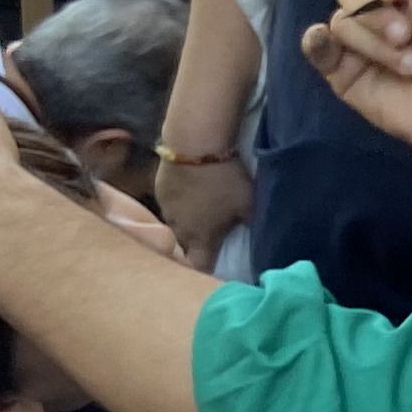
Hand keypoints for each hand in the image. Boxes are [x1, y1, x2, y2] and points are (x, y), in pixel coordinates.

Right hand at [153, 152, 251, 270]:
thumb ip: (249, 223)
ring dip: (188, 224)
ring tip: (202, 212)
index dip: (210, 266)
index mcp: (201, 239)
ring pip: (176, 226)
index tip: (220, 260)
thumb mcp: (248, 204)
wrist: (193, 144)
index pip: (201, 266)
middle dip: (198, 246)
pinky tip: (191, 193)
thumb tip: (253, 233)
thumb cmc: (225, 179)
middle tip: (214, 235)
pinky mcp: (159, 190)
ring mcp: (166, 209)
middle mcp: (179, 229)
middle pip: (186, 247)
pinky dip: (180, 205)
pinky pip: (170, 206)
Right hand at [299, 0, 411, 166]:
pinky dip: (318, 42)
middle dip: (378, 11)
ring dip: (376, 42)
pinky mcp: (340, 70)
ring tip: (409, 64)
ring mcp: (355, 38)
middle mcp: (372, 5)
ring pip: (342, 20)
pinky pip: (317, 46)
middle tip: (408, 35)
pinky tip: (324, 42)